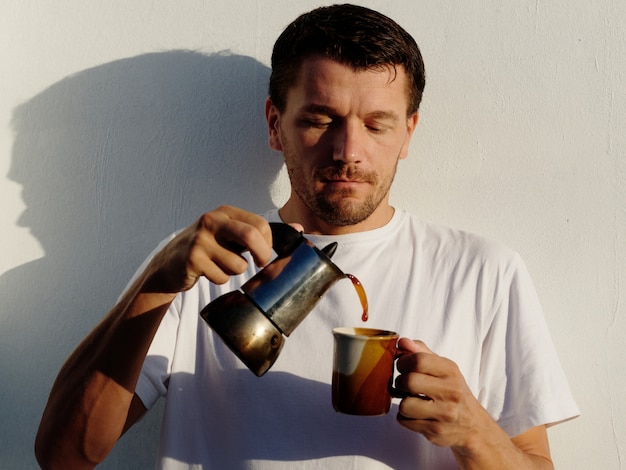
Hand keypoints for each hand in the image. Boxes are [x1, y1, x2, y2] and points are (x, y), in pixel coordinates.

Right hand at [142, 206, 274, 292]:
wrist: (169, 263)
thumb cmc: (209, 248)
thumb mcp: (232, 233)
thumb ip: (261, 232)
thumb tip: (299, 229)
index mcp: (226, 212)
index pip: (260, 224)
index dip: (269, 244)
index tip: (266, 254)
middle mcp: (212, 221)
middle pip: (251, 236)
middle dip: (263, 255)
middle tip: (261, 264)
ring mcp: (200, 240)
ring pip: (238, 264)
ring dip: (235, 271)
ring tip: (220, 265)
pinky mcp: (192, 259)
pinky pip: (221, 277)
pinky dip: (219, 279)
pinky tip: (208, 271)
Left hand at [394, 338, 494, 448]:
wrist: (473, 425)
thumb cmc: (452, 391)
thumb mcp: (443, 368)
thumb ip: (421, 352)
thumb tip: (402, 341)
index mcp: (451, 371)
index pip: (418, 360)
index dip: (403, 362)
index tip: (403, 366)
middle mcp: (451, 392)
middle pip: (408, 382)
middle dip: (400, 383)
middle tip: (405, 385)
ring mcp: (445, 414)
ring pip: (404, 405)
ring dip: (402, 403)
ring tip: (412, 401)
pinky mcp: (436, 431)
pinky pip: (404, 421)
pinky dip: (405, 418)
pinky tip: (417, 415)